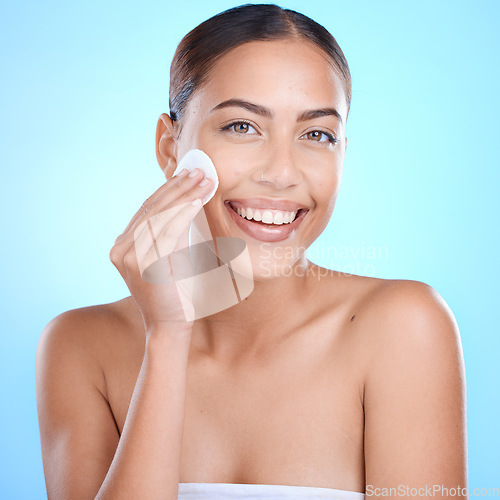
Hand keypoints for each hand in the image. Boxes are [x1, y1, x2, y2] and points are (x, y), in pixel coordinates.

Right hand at [109, 168, 212, 332]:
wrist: (171, 326)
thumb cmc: (176, 292)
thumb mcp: (172, 256)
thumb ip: (171, 232)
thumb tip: (187, 202)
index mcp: (124, 245)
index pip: (148, 209)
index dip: (169, 190)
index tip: (189, 174)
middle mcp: (121, 248)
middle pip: (152, 208)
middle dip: (178, 187)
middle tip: (200, 171)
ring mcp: (129, 256)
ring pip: (159, 216)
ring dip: (184, 196)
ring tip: (204, 182)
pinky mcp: (143, 264)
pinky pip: (166, 232)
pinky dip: (183, 214)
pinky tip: (197, 202)